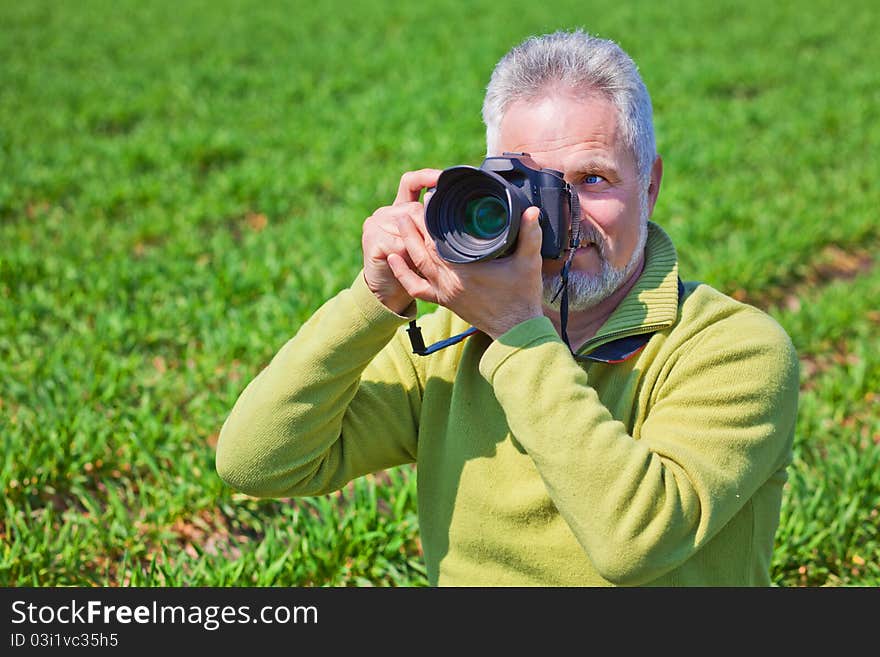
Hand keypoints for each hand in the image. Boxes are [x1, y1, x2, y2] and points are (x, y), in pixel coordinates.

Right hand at [361, 169, 441, 313]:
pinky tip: (411, 265)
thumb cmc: (413, 267)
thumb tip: (466, 218)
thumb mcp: (428, 244)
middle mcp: (386, 212)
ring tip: (426, 261)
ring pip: (406, 226)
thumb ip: (437, 227)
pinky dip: (408, 256)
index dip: (426, 177)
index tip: (443, 177)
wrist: (388, 291)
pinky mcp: (372, 240)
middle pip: (412, 208)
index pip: (412, 182)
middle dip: (428, 227)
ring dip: (419, 245)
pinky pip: (398, 244)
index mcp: (400, 208)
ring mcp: (376, 224)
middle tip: (440, 246)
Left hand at [387, 206, 544, 338]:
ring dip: (406, 244)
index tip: (427, 203)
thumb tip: (532, 211)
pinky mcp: (444, 301)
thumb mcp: (529, 263)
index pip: (437, 241)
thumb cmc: (521, 298)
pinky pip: (416, 288)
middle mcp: (449, 282)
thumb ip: (531, 235)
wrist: (515, 331)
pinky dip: (403, 274)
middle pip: (421, 250)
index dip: (429, 221)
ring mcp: (444, 293)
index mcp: (465, 271)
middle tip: (408, 208)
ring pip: (416, 265)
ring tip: (400, 223)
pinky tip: (393, 260)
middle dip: (413, 228)